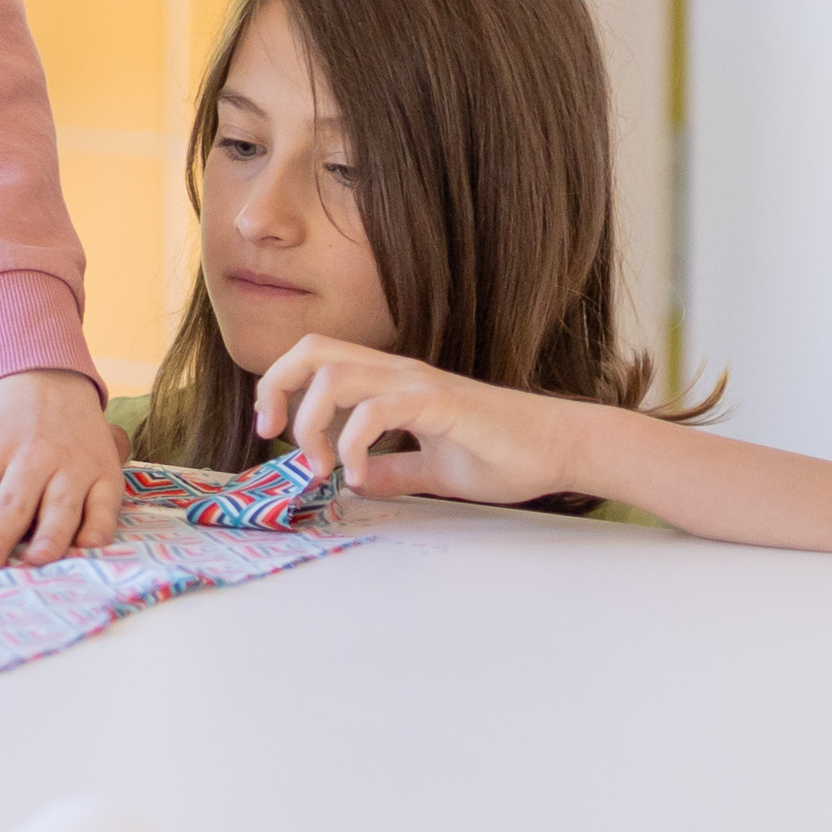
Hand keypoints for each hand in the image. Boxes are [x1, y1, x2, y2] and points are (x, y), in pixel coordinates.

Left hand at [0, 371, 126, 566]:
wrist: (45, 379)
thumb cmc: (1, 430)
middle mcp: (32, 456)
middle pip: (12, 502)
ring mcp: (72, 465)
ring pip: (61, 504)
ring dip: (50, 534)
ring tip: (36, 559)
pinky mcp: (104, 473)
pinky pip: (105, 503)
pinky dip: (99, 525)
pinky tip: (87, 545)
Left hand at [253, 338, 594, 504]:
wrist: (560, 448)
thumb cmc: (504, 454)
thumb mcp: (431, 470)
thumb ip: (392, 472)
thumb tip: (357, 482)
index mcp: (391, 382)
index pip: (316, 357)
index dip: (280, 387)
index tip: (271, 434)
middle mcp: (398, 373)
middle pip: (312, 349)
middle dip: (276, 388)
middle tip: (272, 437)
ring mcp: (419, 385)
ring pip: (335, 374)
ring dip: (311, 420)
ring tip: (320, 465)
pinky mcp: (441, 404)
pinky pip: (378, 410)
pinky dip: (353, 441)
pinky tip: (357, 472)